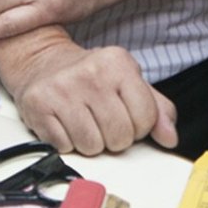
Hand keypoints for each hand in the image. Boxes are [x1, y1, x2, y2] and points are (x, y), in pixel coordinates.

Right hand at [0, 30, 178, 156]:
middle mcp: (90, 72)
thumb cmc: (90, 76)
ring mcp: (62, 88)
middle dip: (113, 137)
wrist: (42, 61)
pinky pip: (64, 147)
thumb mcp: (128, 81)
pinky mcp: (38, 105)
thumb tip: (169, 137)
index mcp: (117, 62)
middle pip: (119, 137)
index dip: (137, 126)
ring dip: (90, 142)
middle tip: (101, 119)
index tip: (125, 115)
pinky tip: (64, 122)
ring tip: (83, 121)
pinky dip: (66, 142)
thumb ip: (157, 108)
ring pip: (92, 147)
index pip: (146, 119)